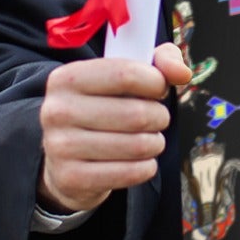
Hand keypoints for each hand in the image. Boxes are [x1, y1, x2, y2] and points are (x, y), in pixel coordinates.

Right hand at [37, 42, 191, 213]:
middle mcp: (57, 110)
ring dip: (155, 143)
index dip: (155, 82)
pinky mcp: (71, 178)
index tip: (158, 89)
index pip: (126, 74)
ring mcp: (60, 146)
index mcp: (67, 78)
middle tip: (156, 119)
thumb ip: (159, 61)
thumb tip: (182, 73)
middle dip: (159, 117)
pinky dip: (146, 167)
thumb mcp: (125, 75)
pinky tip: (139, 161)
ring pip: (137, 145)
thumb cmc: (104, 108)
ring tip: (148, 140)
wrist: (66, 158)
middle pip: (136, 114)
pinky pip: (130, 173)